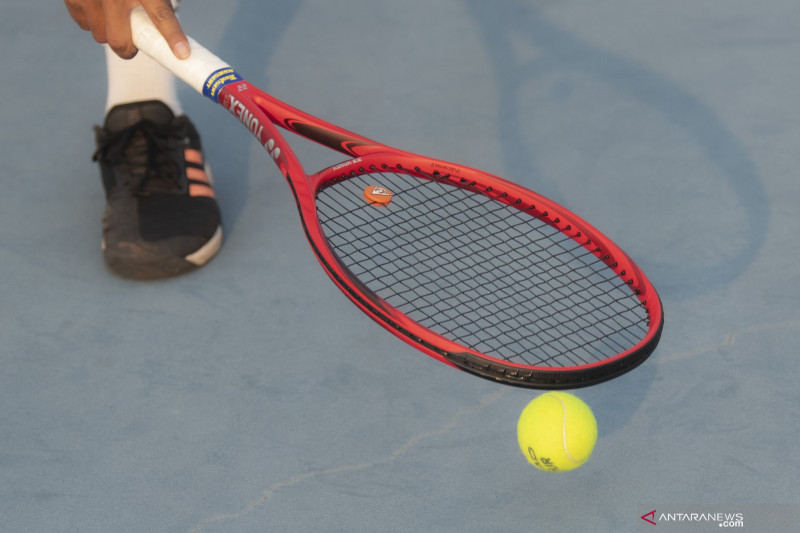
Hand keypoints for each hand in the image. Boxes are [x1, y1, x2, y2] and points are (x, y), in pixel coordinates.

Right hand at [64, 0, 188, 58]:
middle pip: (119, 41)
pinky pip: (84, 24)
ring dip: (109, 32)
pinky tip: (99, 6)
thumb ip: (160, 1)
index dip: (173, 36)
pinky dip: (93, 21)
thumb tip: (175, 36)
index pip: (160, 15)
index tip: (182, 54)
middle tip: (134, 43)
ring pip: (100, 35)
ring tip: (115, 16)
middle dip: (128, 48)